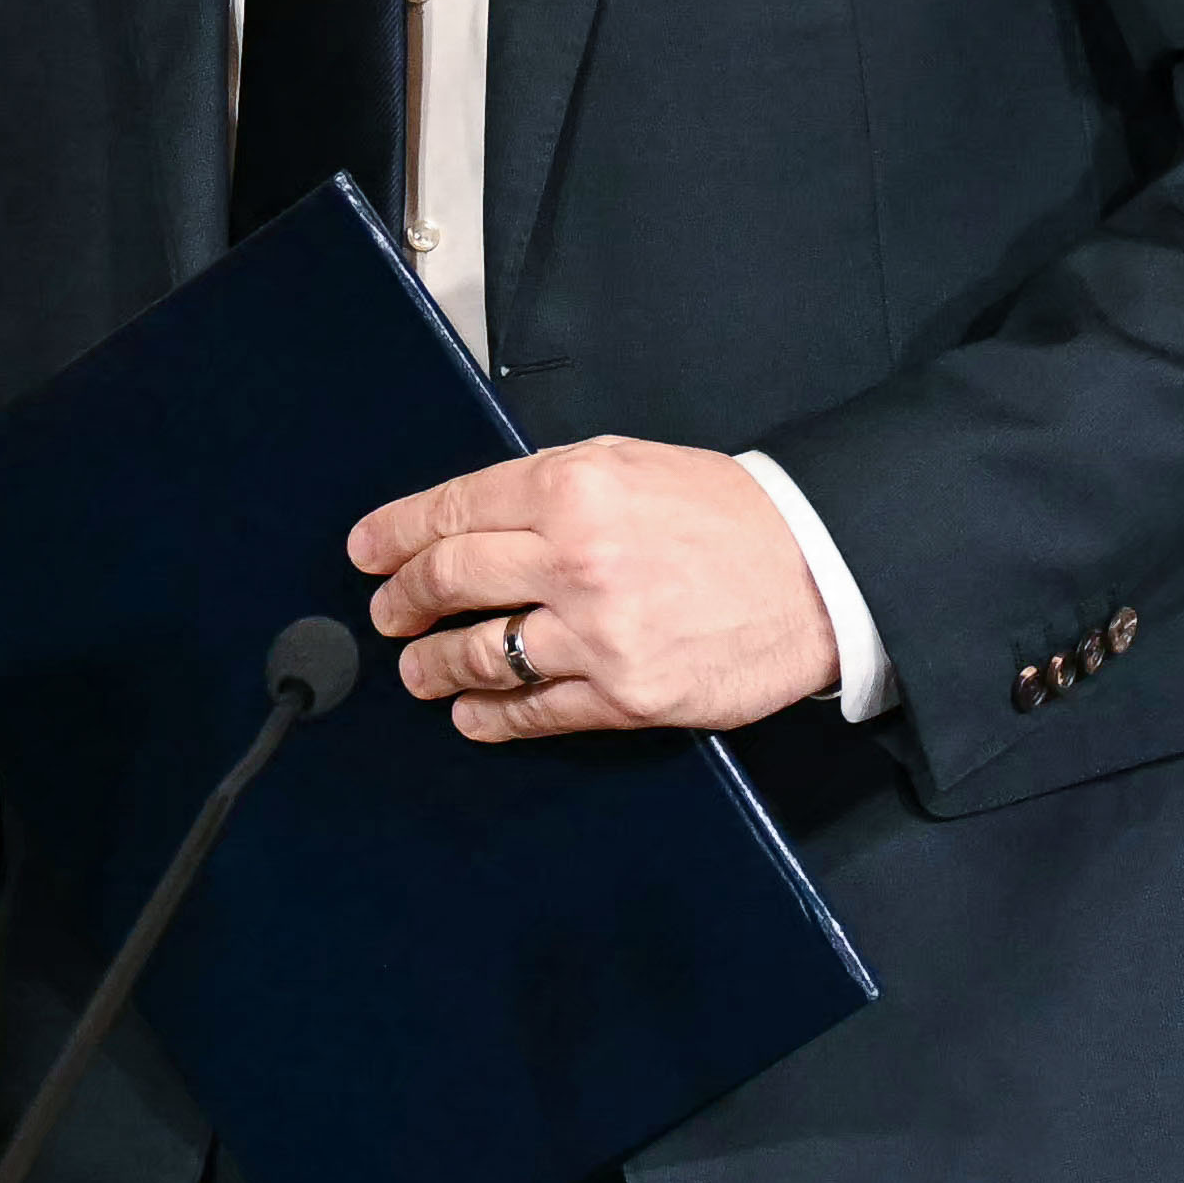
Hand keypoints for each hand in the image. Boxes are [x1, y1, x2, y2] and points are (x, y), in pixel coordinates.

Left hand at [346, 438, 839, 743]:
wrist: (817, 570)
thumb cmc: (728, 515)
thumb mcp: (631, 465)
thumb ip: (548, 488)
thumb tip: (468, 518)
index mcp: (574, 489)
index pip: (451, 511)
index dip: (393, 535)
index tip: (366, 551)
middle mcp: (578, 559)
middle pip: (448, 582)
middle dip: (401, 600)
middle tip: (387, 610)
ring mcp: (601, 634)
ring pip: (478, 655)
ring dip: (432, 665)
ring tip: (418, 668)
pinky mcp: (627, 695)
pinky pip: (534, 712)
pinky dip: (488, 717)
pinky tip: (470, 714)